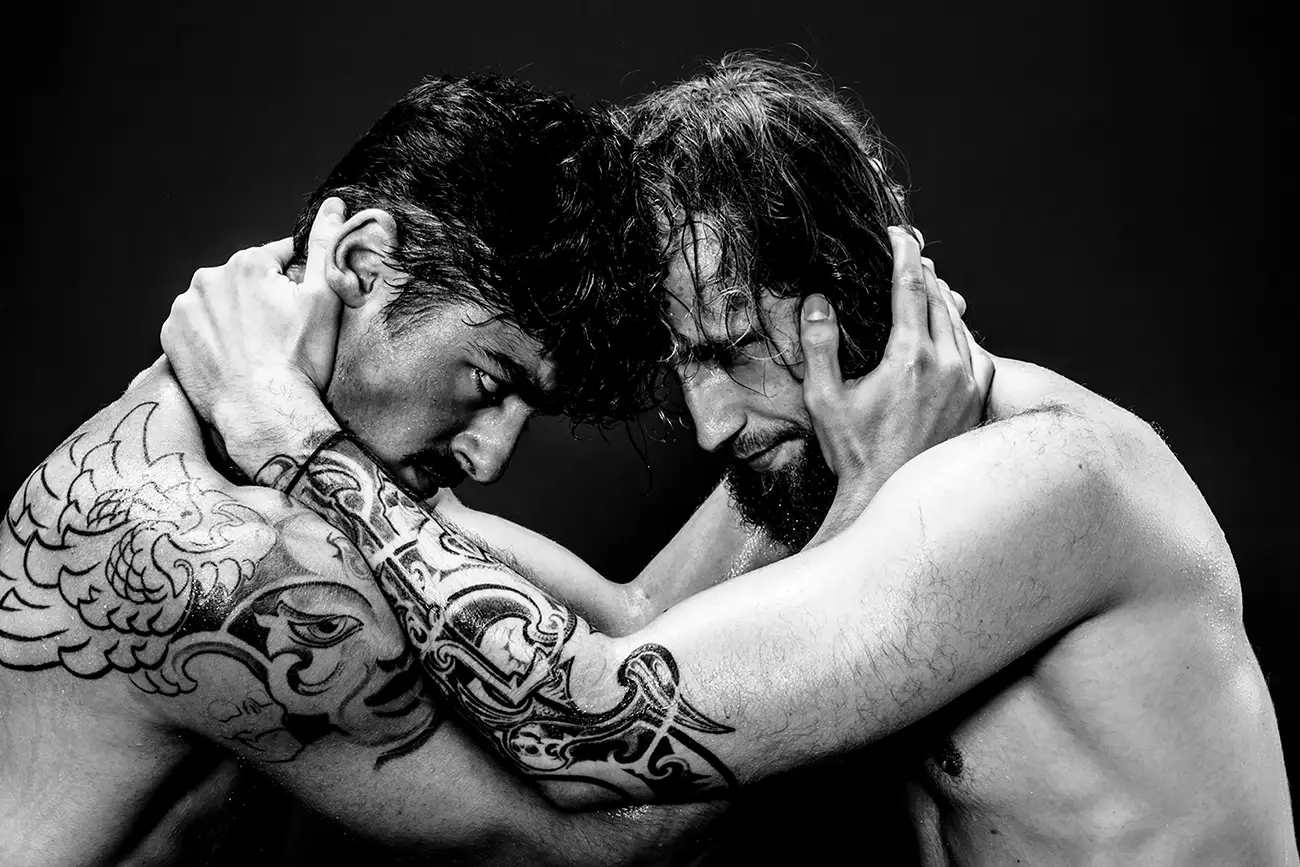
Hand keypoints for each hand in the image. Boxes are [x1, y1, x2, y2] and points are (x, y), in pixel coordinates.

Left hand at [160, 198, 346, 474]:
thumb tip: (335, 205)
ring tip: (258, 349)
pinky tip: (234, 357)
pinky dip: (212, 337)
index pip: (280, 256)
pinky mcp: (170, 338)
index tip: (304, 311)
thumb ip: (327, 246)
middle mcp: (207, 278)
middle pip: (246, 279)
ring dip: (237, 316)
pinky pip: (196, 327)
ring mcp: (184, 309)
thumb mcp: (325, 299)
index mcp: (246, 263)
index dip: (298, 281)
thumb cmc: (300, 360)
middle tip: (284, 335)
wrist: (263, 413)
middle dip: (264, 297)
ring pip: (220, 302)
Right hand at [800, 226, 993, 495]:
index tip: (897, 233)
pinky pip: (976, 352)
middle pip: (940, 299)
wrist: (889, 500)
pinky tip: (950, 331)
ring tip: (929, 284)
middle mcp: (948, 365)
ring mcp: (969, 384)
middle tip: (910, 252)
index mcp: (910, 358)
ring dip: (943, 299)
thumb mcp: (823, 399)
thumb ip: (818, 345)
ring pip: (960, 324)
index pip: (911, 287)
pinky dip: (961, 333)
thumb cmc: (852, 452)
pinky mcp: (978, 402)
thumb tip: (816, 301)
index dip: (903, 253)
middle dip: (924, 271)